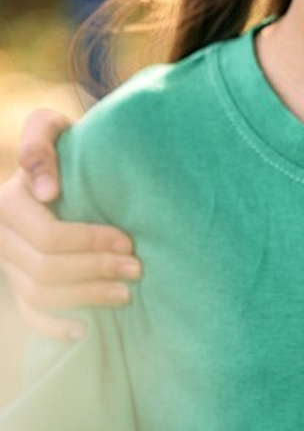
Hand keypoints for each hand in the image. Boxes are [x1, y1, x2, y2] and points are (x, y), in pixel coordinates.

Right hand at [0, 108, 138, 339]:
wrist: (62, 161)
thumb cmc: (64, 141)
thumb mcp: (49, 127)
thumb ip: (41, 145)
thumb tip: (47, 191)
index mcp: (8, 203)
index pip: (49, 237)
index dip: (90, 242)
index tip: (128, 242)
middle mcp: (0, 237)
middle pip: (45, 270)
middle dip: (95, 272)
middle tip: (137, 269)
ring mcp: (6, 263)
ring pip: (39, 295)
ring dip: (84, 299)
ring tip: (126, 294)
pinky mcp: (15, 280)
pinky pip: (27, 314)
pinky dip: (53, 326)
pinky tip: (85, 330)